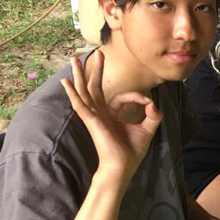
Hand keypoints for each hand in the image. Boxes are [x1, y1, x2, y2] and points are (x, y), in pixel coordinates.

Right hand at [61, 51, 161, 178]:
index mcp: (111, 115)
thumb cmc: (131, 151)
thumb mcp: (148, 128)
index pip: (120, 97)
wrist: (123, 167)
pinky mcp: (91, 120)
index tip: (147, 104)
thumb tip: (153, 103)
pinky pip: (80, 104)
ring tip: (74, 59)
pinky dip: (72, 92)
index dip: (136, 96)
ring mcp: (94, 116)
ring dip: (80, 74)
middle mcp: (100, 113)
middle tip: (96, 52)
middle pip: (94, 87)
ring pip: (85, 91)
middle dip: (96, 69)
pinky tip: (66, 82)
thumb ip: (153, 114)